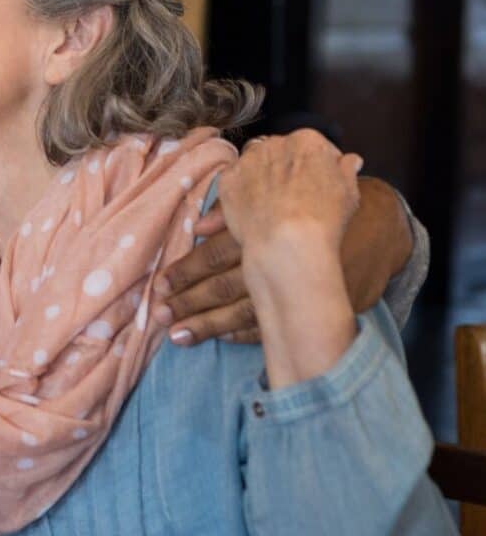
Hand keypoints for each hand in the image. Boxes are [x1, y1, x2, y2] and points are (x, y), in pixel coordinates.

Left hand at [162, 164, 402, 343]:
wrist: (376, 226)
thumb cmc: (315, 205)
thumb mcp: (279, 198)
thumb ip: (235, 212)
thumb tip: (199, 227)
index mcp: (262, 232)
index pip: (215, 256)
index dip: (185, 272)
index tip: (161, 286)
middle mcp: (275, 261)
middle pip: (223, 287)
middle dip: (189, 304)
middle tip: (160, 317)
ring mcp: (296, 288)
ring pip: (244, 311)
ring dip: (209, 325)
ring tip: (179, 337)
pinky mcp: (316, 305)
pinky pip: (275, 325)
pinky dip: (246, 333)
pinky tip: (223, 338)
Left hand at [217, 129, 360, 254]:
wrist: (287, 241)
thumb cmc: (324, 218)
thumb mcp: (349, 193)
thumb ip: (346, 170)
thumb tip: (350, 160)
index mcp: (307, 140)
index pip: (312, 147)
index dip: (316, 167)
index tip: (318, 184)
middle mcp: (274, 143)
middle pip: (281, 152)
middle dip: (287, 168)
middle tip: (294, 196)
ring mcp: (247, 159)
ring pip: (255, 163)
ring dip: (262, 176)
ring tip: (273, 204)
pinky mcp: (227, 179)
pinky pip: (235, 180)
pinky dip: (242, 191)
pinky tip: (255, 209)